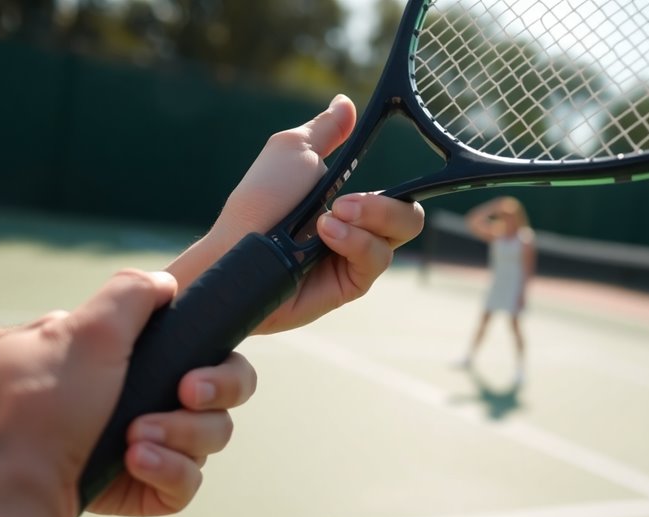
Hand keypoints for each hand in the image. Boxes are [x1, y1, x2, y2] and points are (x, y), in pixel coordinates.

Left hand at [0, 270, 246, 516]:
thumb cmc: (33, 398)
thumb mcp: (82, 329)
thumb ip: (131, 295)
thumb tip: (165, 282)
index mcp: (131, 358)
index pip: (204, 357)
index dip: (218, 368)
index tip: (192, 377)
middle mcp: (140, 399)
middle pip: (218, 400)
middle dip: (210, 397)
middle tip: (184, 394)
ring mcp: (141, 445)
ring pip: (206, 441)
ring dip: (182, 436)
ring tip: (136, 437)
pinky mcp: (138, 490)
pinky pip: (185, 484)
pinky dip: (170, 472)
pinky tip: (136, 462)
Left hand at [167, 94, 424, 333]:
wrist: (239, 249)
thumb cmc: (260, 200)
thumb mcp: (294, 151)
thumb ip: (326, 130)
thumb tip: (346, 102)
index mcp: (351, 198)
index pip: (402, 192)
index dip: (409, 182)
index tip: (399, 175)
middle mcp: (359, 230)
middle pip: (409, 216)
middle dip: (385, 206)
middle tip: (344, 201)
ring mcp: (355, 258)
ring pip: (397, 236)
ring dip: (365, 219)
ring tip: (324, 220)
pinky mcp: (350, 284)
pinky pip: (377, 260)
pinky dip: (355, 242)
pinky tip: (326, 235)